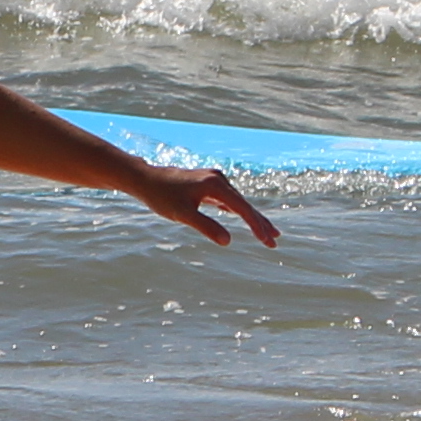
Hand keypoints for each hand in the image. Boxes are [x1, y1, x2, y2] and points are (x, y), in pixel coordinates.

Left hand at [137, 168, 277, 248]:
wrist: (145, 179)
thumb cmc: (161, 197)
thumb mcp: (182, 214)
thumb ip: (205, 226)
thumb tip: (227, 241)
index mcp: (215, 184)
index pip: (243, 208)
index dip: (256, 226)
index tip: (267, 241)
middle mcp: (219, 179)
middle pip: (245, 205)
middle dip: (261, 224)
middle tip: (275, 242)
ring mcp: (214, 180)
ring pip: (239, 203)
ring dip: (252, 218)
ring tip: (267, 234)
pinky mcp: (209, 184)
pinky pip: (229, 200)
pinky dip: (239, 212)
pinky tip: (245, 218)